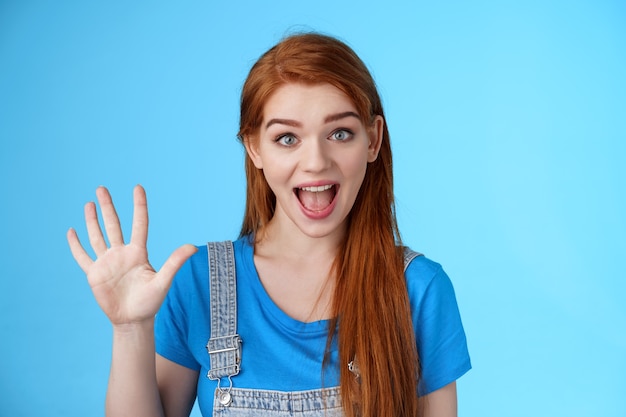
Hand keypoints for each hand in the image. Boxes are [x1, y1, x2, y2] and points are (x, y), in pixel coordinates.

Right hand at [67, 185, 196, 325]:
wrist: (133, 321)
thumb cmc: (151, 302)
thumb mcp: (163, 281)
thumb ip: (175, 262)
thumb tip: (194, 247)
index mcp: (138, 252)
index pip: (139, 223)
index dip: (139, 206)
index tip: (138, 187)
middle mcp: (122, 253)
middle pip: (113, 225)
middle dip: (107, 206)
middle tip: (101, 188)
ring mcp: (107, 262)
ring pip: (97, 236)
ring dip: (92, 220)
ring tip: (89, 203)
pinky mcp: (95, 274)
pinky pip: (82, 256)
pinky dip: (76, 245)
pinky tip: (72, 231)